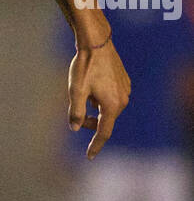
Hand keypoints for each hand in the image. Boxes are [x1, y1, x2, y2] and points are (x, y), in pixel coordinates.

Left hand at [67, 41, 130, 158]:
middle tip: (77, 114)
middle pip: (105, 120)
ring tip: (85, 92)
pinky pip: (111, 97)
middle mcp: (123, 100)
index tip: (89, 157)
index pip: (103, 132)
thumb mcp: (76, 91)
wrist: (97, 43)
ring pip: (107, 108)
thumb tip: (75, 128)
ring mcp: (125, 90)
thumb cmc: (85, 66)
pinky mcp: (124, 82)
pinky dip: (100, 98)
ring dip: (95, 108)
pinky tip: (93, 84)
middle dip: (91, 122)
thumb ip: (76, 113)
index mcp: (112, 105)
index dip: (95, 146)